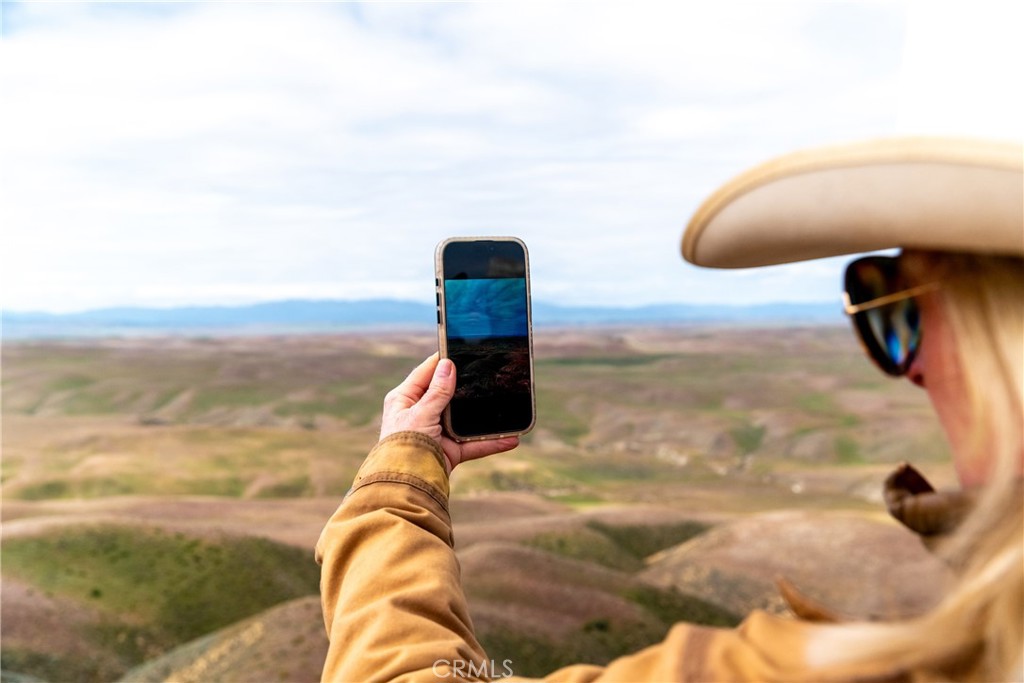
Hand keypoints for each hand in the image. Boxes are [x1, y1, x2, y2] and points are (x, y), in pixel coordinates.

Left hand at [380, 353, 518, 472]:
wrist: (404, 487)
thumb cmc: (403, 446)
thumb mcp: (420, 413)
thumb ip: (437, 391)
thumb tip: (448, 365)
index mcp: (405, 399)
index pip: (426, 372)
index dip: (443, 361)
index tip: (461, 348)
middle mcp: (420, 413)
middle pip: (448, 394)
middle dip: (468, 387)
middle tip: (488, 371)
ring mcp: (436, 433)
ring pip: (465, 420)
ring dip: (484, 416)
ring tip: (505, 403)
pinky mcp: (449, 452)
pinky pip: (474, 444)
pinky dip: (492, 442)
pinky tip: (511, 439)